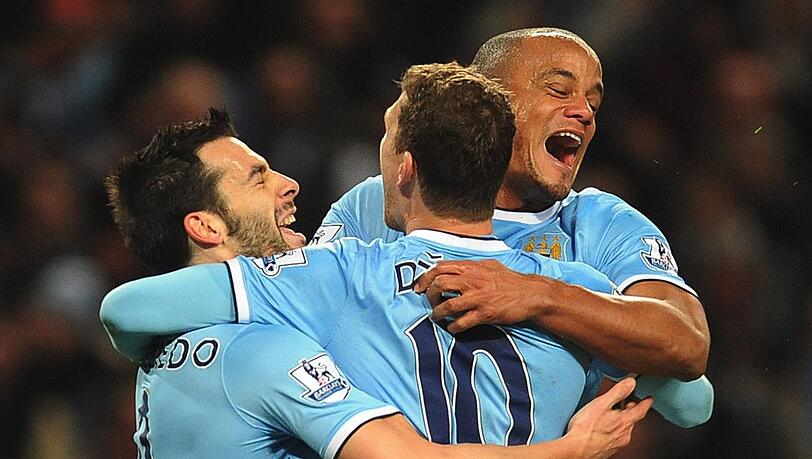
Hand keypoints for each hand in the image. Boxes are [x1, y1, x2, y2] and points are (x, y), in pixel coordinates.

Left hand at [414, 260, 553, 332]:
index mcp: (471, 267)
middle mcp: (472, 280)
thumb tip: (452, 268)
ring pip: (447, 305)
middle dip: (429, 295)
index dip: (425, 278)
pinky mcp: (485, 313)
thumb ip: (470, 266)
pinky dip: (453, 327)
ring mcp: (478, 297)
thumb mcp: (489, 265)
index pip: (440, 267)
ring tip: (437, 317)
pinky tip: (452, 328)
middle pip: (439, 284)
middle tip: (430, 302)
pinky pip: (462, 322)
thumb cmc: (509, 280)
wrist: (530, 294)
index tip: (419, 287)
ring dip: (437, 313)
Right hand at [565, 378, 652, 458]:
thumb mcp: (602, 404)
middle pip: (632, 419)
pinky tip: (602, 427)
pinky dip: (613, 429)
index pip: (641, 410)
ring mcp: (617, 444)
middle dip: (630, 410)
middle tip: (626, 402)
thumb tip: (630, 382)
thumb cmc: (585, 429)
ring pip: (624, 428)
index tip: (649, 399)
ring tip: (611, 413)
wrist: (575, 450)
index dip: (646, 402)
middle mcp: (624, 435)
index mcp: (625, 422)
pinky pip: (615, 436)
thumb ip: (618, 391)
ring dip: (620, 420)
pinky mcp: (608, 449)